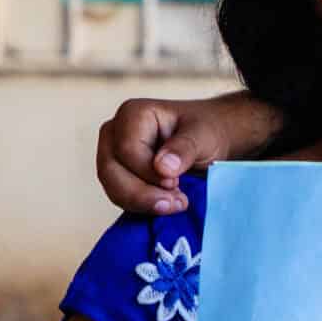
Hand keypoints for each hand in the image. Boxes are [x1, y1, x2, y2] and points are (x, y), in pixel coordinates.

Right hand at [96, 91, 273, 215]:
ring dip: (143, 203)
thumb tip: (163, 168)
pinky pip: (120, 196)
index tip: (176, 182)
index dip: (148, 171)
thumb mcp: (203, 135)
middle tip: (178, 203)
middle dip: (143, 193)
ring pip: (112, 187)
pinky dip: (142, 206)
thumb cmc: (206, 131)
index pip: (127, 149)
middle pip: (111, 170)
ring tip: (176, 204)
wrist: (209, 141)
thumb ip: (184, 148)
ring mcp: (113, 155)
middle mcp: (115, 133)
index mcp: (133, 114)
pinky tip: (167, 205)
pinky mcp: (118, 176)